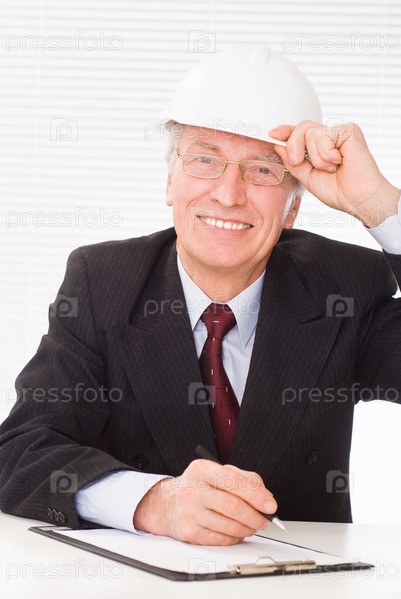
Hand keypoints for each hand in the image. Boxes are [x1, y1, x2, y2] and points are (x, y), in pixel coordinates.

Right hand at [133, 459, 276, 544]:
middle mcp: (193, 490)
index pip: (233, 481)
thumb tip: (265, 496)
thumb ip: (243, 479)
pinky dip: (235, 538)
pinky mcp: (189, 532)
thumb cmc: (197, 487)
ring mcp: (189, 512)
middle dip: (255, 516)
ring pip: (229, 526)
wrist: (166, 503)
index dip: (256, 495)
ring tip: (252, 525)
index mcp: (202, 470)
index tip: (270, 505)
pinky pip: (221, 539)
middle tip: (265, 520)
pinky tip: (237, 532)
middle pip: (233, 506)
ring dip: (248, 529)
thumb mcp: (216, 472)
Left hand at [270, 121, 399, 227]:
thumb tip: (278, 146)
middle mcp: (330, 136)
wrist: (357, 199)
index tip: (272, 134)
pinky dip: (327, 155)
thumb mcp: (307, 177)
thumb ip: (293, 162)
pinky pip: (324, 137)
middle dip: (294, 145)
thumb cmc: (339, 191)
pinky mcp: (348, 130)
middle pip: (302, 127)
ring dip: (317, 158)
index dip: (286, 131)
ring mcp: (340, 132)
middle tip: (299, 161)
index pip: (300, 132)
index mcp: (321, 146)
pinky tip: (340, 162)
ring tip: (332, 167)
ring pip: (311, 134)